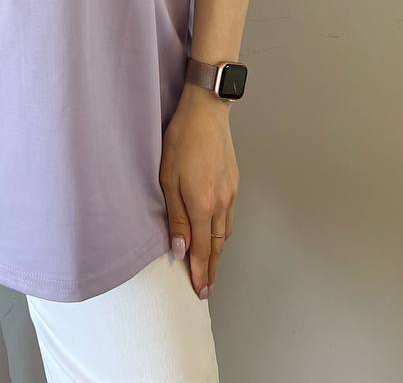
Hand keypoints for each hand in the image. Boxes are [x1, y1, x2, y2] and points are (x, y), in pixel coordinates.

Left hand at [159, 85, 238, 298]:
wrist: (206, 112)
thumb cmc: (181, 141)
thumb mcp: (168, 179)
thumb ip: (175, 217)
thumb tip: (180, 249)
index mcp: (203, 206)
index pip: (202, 249)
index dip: (201, 272)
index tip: (200, 291)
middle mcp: (221, 204)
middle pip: (218, 246)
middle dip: (212, 269)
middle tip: (207, 288)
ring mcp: (230, 193)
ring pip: (226, 233)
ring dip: (219, 252)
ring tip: (211, 266)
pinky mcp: (234, 182)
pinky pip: (230, 217)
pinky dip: (224, 233)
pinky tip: (217, 234)